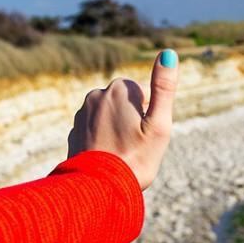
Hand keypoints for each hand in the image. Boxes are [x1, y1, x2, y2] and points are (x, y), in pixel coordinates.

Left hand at [67, 49, 178, 189]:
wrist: (100, 190)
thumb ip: (164, 88)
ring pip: (110, 116)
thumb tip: (169, 53)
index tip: (145, 136)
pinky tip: (107, 159)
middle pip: (125, 103)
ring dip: (117, 130)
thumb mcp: (160, 124)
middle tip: (136, 146)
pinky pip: (96, 131)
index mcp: (119, 90)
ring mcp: (82, 114)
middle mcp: (96, 96)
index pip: (142, 93)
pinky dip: (103, 141)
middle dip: (132, 120)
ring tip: (121, 154)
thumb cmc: (136, 158)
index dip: (149, 115)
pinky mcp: (74, 132)